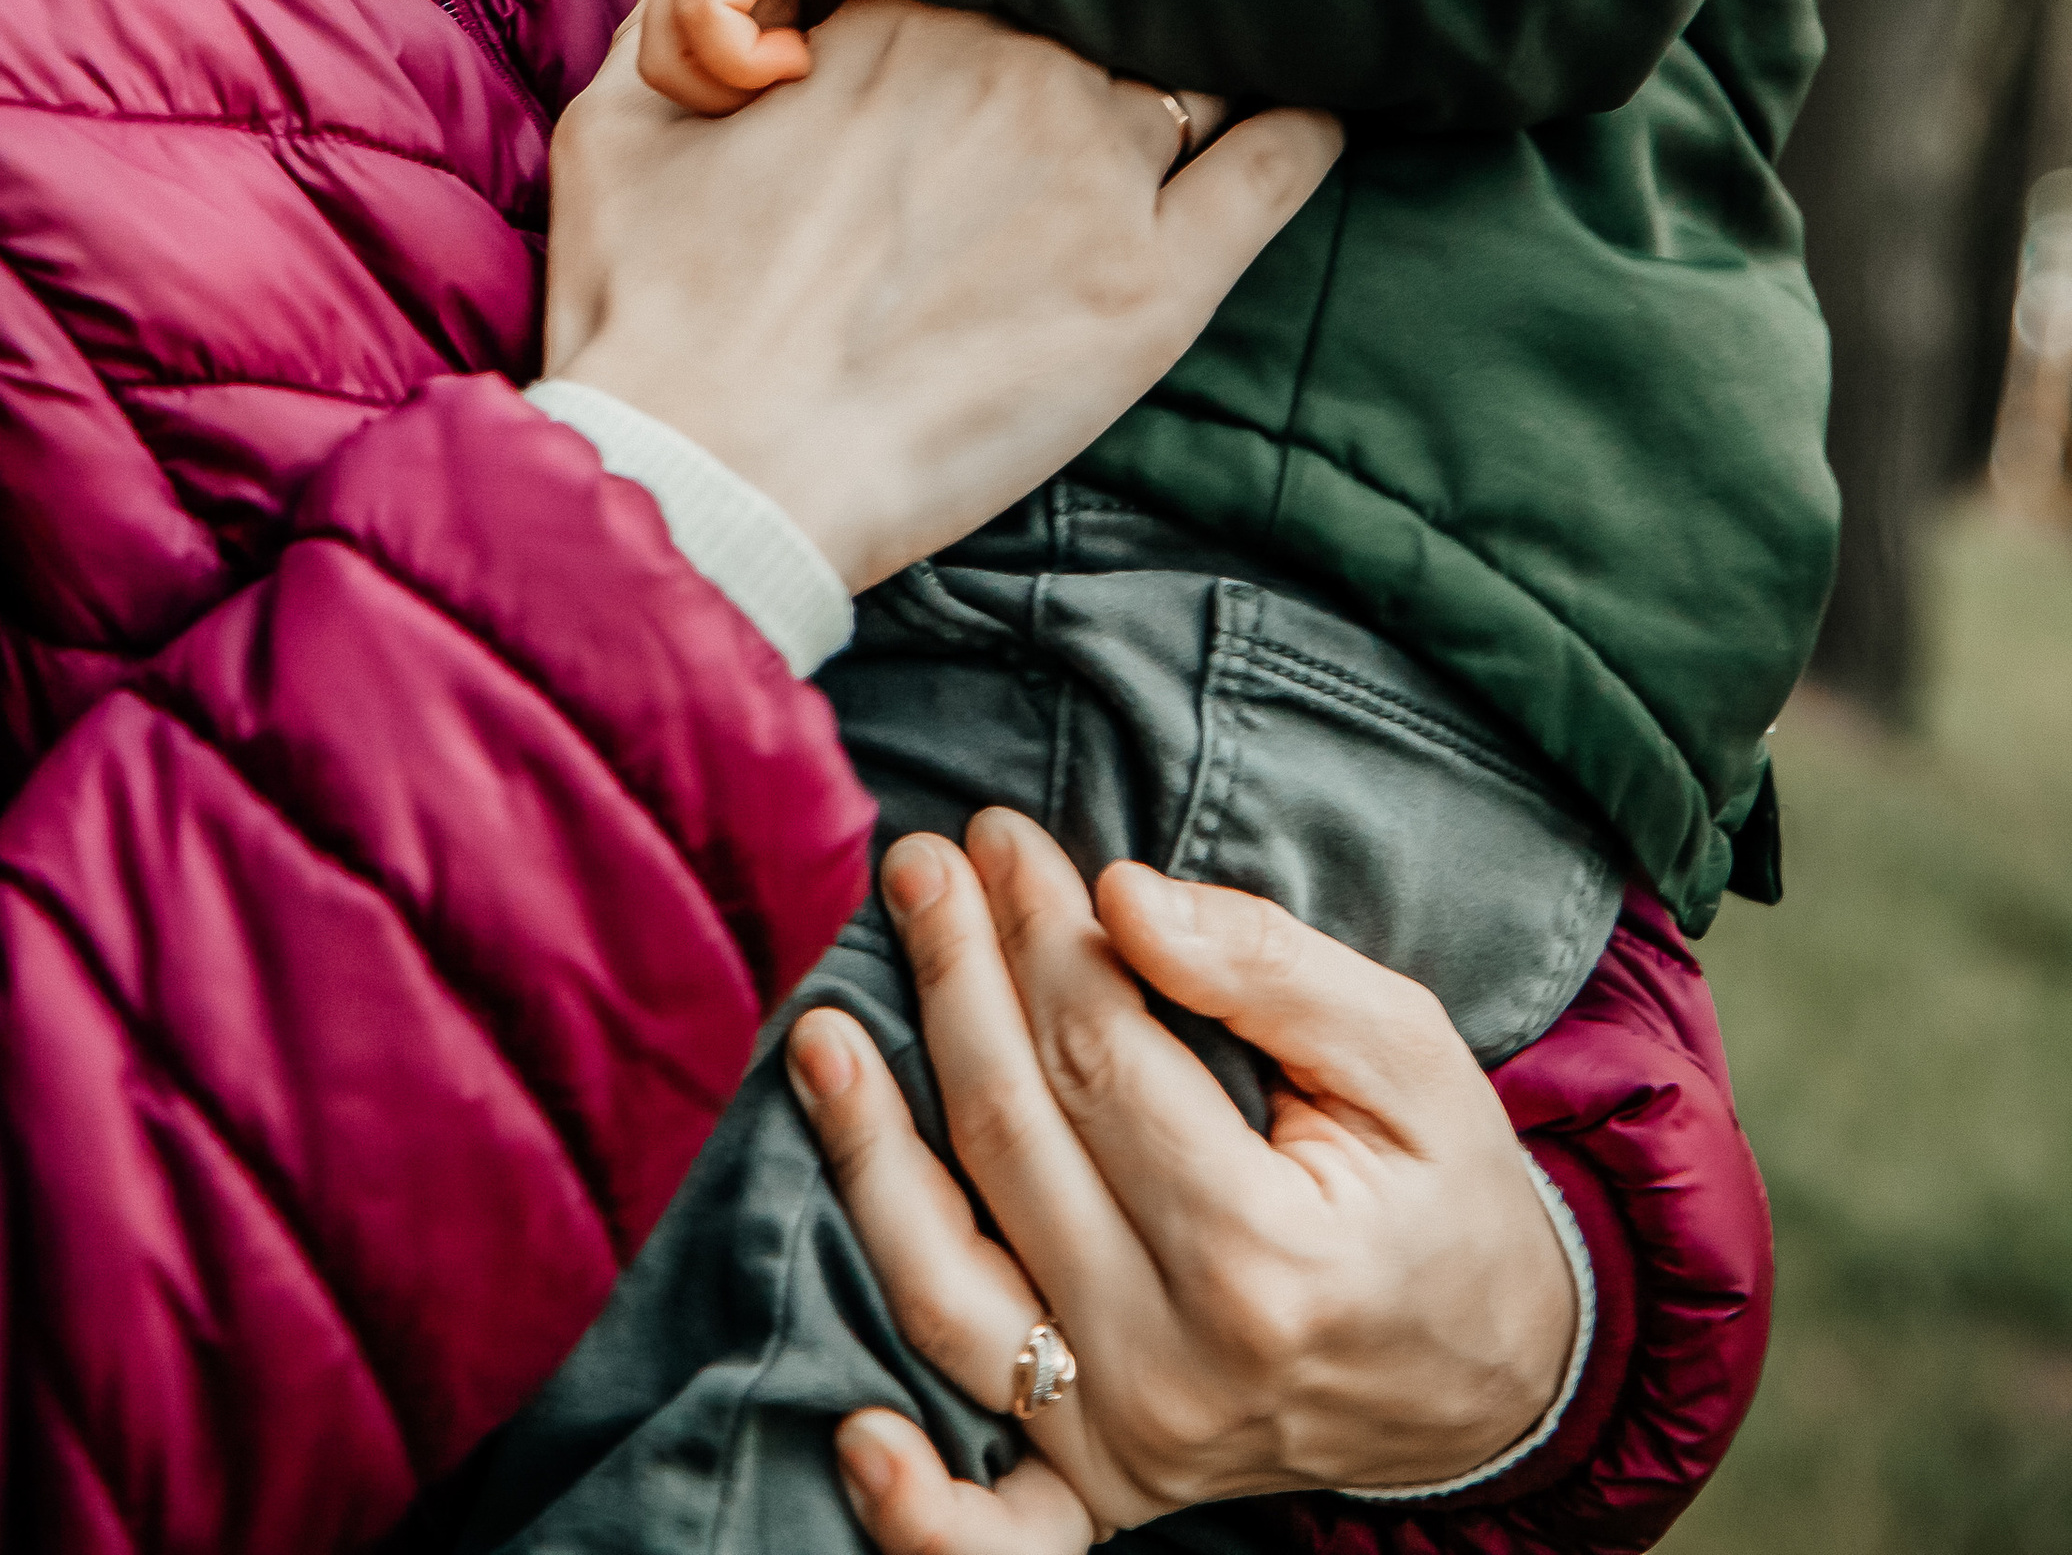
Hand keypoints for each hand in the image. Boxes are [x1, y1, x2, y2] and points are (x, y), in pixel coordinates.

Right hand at [546, 0, 1337, 590]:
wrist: (712, 473)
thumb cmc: (648, 309)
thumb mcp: (617, 121)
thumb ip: (671, 7)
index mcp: (891, 10)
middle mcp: (1011, 60)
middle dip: (1109, 5)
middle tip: (1114, 40)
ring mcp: (1097, 165)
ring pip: (1194, 65)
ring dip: (1209, 55)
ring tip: (1237, 54)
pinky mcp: (1158, 286)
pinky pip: (1278, 164)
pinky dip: (1311, 122)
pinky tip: (1324, 105)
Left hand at [789, 811, 1577, 1543]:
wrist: (1501, 1375)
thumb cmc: (1446, 1192)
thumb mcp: (1404, 1050)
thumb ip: (1264, 967)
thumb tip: (1121, 896)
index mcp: (1267, 1256)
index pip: (1099, 1059)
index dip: (1038, 933)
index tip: (999, 837)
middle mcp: (1182, 1369)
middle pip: (1016, 1144)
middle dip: (958, 985)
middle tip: (920, 865)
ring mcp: (1134, 1448)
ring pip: (950, 1290)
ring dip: (869, 1154)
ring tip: (821, 1031)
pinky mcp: (1108, 1493)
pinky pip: (990, 1527)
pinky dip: (916, 1507)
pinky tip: (856, 1430)